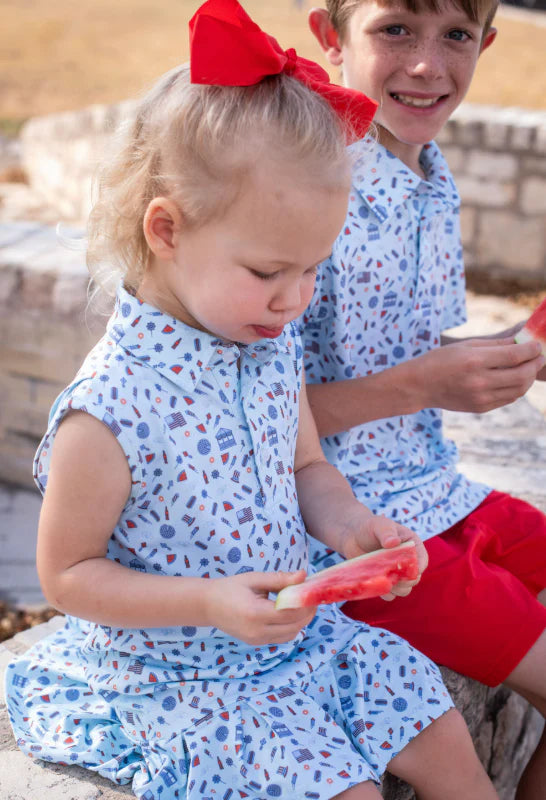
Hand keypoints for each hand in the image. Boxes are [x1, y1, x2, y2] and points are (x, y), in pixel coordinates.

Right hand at [206, 570, 315, 644]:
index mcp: (256, 614)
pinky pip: (282, 637)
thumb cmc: (230, 588)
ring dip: (302, 619)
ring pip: (292, 633)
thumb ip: (279, 579)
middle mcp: (258, 631)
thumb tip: (303, 575)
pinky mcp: (258, 642)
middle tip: (313, 594)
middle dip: (308, 611)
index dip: (307, 601)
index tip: (314, 588)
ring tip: (303, 602)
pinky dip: (292, 625)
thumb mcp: (254, 579)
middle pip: (295, 625)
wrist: (208, 606)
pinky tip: (291, 611)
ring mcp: (258, 640)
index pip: (291, 612)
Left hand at [339, 512, 427, 601]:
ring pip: (404, 589)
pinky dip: (385, 593)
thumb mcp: (379, 525)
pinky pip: (390, 594)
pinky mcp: (385, 582)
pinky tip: (377, 585)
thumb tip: (393, 542)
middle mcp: (407, 562)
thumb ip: (387, 533)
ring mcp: (396, 573)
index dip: (419, 567)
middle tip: (395, 577)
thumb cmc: (370, 527)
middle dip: (407, 581)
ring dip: (397, 589)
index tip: (412, 571)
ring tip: (385, 581)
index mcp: (412, 546)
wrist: (352, 536)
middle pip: (415, 578)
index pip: (422, 559)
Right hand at [418, 337, 544, 412]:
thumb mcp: (465, 346)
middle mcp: (479, 382)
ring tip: (530, 368)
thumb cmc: (440, 360)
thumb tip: (520, 341)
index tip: (538, 345)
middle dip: (535, 364)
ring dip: (529, 378)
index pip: (514, 356)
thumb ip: (495, 344)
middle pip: (522, 375)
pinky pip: (508, 399)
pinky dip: (517, 388)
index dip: (531, 350)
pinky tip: (516, 379)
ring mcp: (480, 398)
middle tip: (540, 356)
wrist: (419, 386)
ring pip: (519, 390)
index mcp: (474, 361)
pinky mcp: (481, 408)